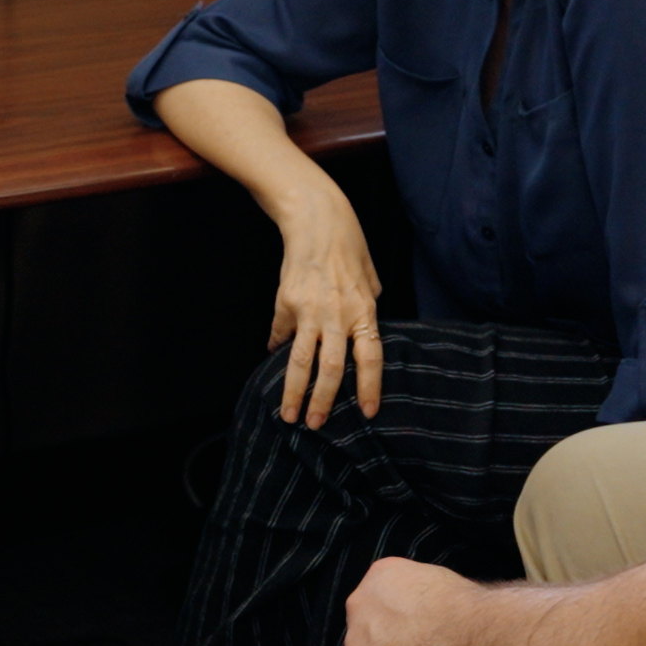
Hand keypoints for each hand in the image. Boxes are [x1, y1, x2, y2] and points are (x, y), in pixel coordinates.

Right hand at [266, 191, 384, 429]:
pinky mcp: (285, 303)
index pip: (370, 358)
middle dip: (324, 402)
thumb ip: (367, 310)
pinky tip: (274, 361)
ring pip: (300, 361)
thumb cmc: (349, 247)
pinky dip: (277, 349)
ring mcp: (309, 311)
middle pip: (331, 369)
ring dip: (294, 392)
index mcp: (364, 311)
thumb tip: (362, 335)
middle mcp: (337, 315)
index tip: (369, 413)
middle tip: (315, 424)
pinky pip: (280, 335)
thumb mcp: (370, 280)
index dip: (370, 388)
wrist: (316, 221)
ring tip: (288, 414)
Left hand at [346, 555, 497, 645]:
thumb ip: (422, 600)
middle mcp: (360, 608)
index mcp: (381, 576)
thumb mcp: (441, 585)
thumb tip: (431, 616)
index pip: (384, 603)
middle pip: (373, 635)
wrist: (470, 640)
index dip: (406, 624)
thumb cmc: (467, 614)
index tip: (423, 634)